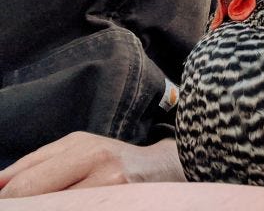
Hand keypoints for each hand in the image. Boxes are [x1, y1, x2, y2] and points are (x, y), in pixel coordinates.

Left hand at [0, 132, 185, 197]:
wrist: (161, 169)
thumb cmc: (112, 156)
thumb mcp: (75, 146)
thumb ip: (33, 163)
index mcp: (88, 152)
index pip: (28, 186)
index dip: (7, 200)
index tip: (4, 201)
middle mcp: (105, 176)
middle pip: (41, 205)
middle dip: (22, 208)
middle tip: (21, 206)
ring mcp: (115, 199)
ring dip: (44, 210)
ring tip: (49, 203)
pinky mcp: (121, 209)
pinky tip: (68, 206)